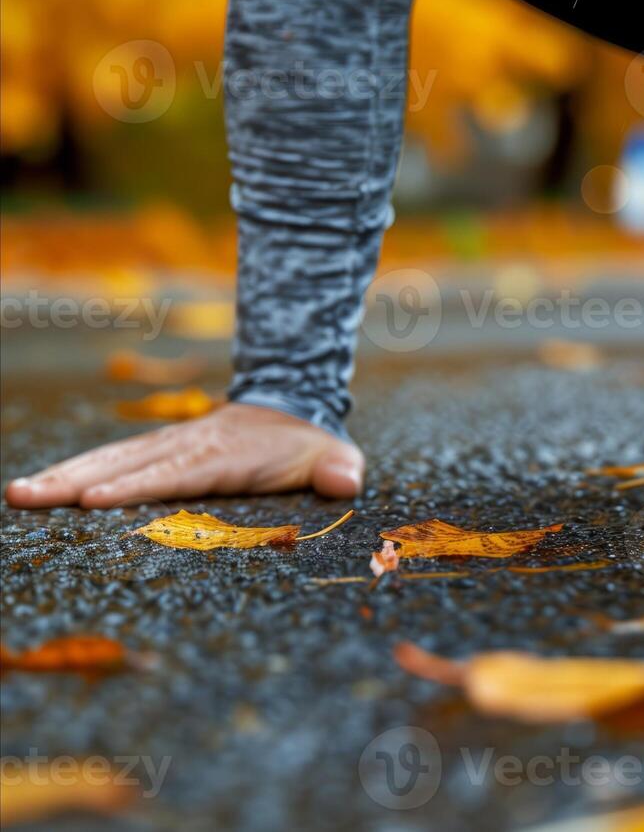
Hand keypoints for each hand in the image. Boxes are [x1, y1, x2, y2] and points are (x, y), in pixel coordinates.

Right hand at [4, 403, 362, 508]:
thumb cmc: (308, 446)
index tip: (96, 500)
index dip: (138, 486)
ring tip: (17, 494)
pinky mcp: (153, 453)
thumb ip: (339, 470)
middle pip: (126, 465)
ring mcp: (166, 447)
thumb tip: (346, 481)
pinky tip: (35, 490)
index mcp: (225, 454)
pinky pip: (107, 462)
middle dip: (76, 481)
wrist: (290, 408)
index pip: (176, 473)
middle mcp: (187, 446)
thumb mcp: (333, 457)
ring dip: (62, 477)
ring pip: (107, 460)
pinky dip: (71, 474)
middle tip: (27, 497)